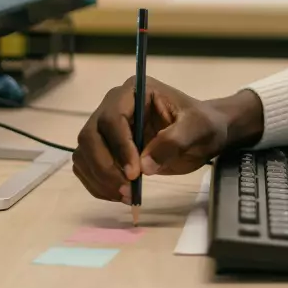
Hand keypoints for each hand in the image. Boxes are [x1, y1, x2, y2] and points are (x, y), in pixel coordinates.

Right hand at [73, 78, 262, 202]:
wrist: (203, 135)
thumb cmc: (202, 125)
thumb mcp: (198, 128)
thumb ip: (174, 141)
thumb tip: (145, 164)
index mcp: (135, 91)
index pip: (113, 117)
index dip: (119, 146)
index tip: (135, 173)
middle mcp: (114, 105)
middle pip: (90, 136)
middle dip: (105, 167)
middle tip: (127, 191)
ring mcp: (106, 128)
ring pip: (84, 153)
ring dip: (100, 179)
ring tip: (126, 196)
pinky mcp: (105, 148)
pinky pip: (87, 166)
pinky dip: (98, 184)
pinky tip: (119, 195)